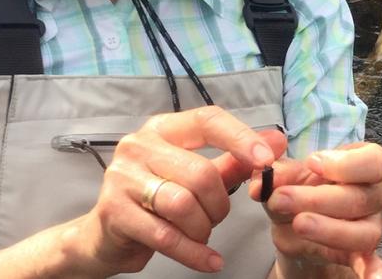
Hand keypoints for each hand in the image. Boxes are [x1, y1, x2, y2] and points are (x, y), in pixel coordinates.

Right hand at [61, 107, 286, 276]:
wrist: (104, 237)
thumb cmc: (158, 200)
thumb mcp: (197, 175)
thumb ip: (235, 159)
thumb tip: (277, 141)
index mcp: (163, 129)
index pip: (207, 120)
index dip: (240, 138)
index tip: (267, 159)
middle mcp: (138, 146)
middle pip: (200, 172)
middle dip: (219, 204)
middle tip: (217, 217)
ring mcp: (122, 178)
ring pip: (183, 204)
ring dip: (203, 227)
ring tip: (201, 233)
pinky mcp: (114, 212)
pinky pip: (167, 236)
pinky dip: (195, 253)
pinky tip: (210, 261)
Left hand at [251, 142, 381, 278]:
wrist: (294, 223)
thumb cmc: (299, 190)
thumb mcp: (285, 176)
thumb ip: (277, 173)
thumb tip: (262, 181)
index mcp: (364, 165)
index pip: (373, 160)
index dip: (346, 163)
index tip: (312, 164)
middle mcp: (375, 194)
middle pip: (361, 198)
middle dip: (318, 199)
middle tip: (282, 198)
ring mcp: (371, 225)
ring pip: (364, 233)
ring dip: (329, 230)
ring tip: (298, 224)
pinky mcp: (362, 254)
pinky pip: (371, 264)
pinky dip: (373, 273)